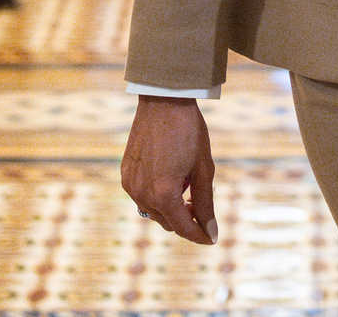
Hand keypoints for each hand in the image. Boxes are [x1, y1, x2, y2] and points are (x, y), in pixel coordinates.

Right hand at [122, 95, 216, 243]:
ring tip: (185, 186)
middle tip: (200, 205)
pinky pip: (141, 196)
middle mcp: (142, 193)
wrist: (163, 100)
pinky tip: (169, 177)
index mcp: (163, 193)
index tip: (212, 237)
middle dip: (186, 219)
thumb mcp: (203, 169)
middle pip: (168, 222)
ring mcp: (130, 183)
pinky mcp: (125, 173)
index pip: (183, 228)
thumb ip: (205, 204)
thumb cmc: (188, 131)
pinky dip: (156, 196)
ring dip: (171, 208)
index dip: (200, 235)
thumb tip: (211, 233)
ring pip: (153, 211)